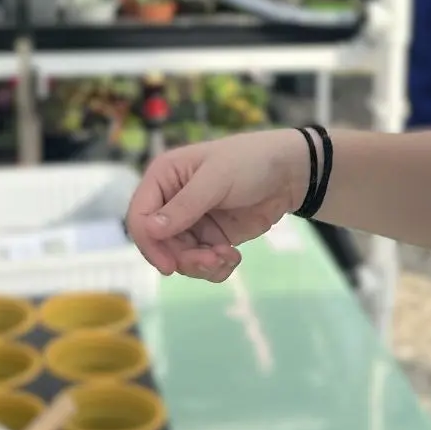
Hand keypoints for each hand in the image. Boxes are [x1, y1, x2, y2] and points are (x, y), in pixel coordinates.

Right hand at [126, 129, 308, 281]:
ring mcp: (191, 222)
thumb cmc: (250, 162)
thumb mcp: (216, 179)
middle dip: (184, 258)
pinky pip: (202, 263)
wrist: (290, 173)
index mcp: (163, 177)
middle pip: (160, 244)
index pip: (140, 216)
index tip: (169, 266)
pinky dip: (215, 268)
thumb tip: (150, 230)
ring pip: (180, 258)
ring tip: (227, 257)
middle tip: (212, 261)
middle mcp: (171, 201)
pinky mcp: (211, 238)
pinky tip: (234, 257)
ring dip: (202, 265)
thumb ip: (184, 206)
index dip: (149, 243)